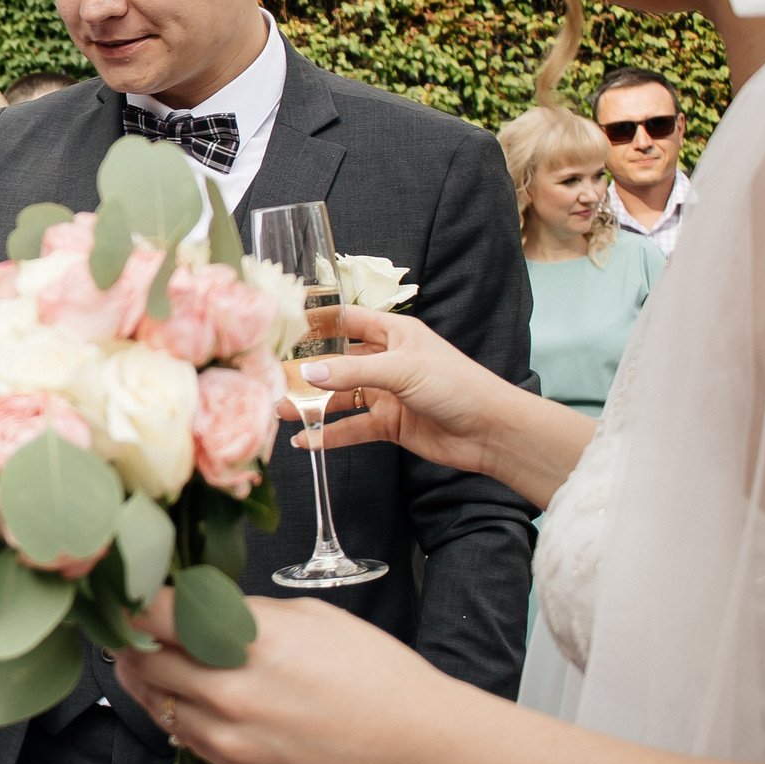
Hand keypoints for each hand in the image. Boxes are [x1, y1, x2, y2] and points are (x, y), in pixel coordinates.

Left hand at [109, 586, 462, 763]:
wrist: (420, 751)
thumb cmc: (378, 676)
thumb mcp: (313, 618)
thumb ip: (247, 613)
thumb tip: (205, 609)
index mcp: (249, 640)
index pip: (155, 614)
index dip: (131, 599)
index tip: (124, 590)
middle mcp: (230, 690)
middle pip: (142, 660)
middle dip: (131, 639)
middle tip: (128, 623)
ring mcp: (231, 737)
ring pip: (156, 703)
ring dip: (147, 679)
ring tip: (148, 658)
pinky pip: (185, 738)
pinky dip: (177, 714)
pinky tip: (187, 697)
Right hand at [282, 307, 516, 476]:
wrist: (491, 431)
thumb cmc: (457, 385)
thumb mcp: (402, 369)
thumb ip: (353, 371)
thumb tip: (309, 373)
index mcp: (394, 333)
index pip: (347, 321)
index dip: (317, 323)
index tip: (283, 328)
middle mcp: (387, 360)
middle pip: (337, 362)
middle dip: (307, 371)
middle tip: (273, 378)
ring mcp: (387, 393)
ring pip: (340, 397)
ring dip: (312, 405)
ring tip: (282, 412)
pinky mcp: (389, 424)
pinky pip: (352, 427)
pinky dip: (330, 435)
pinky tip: (307, 442)